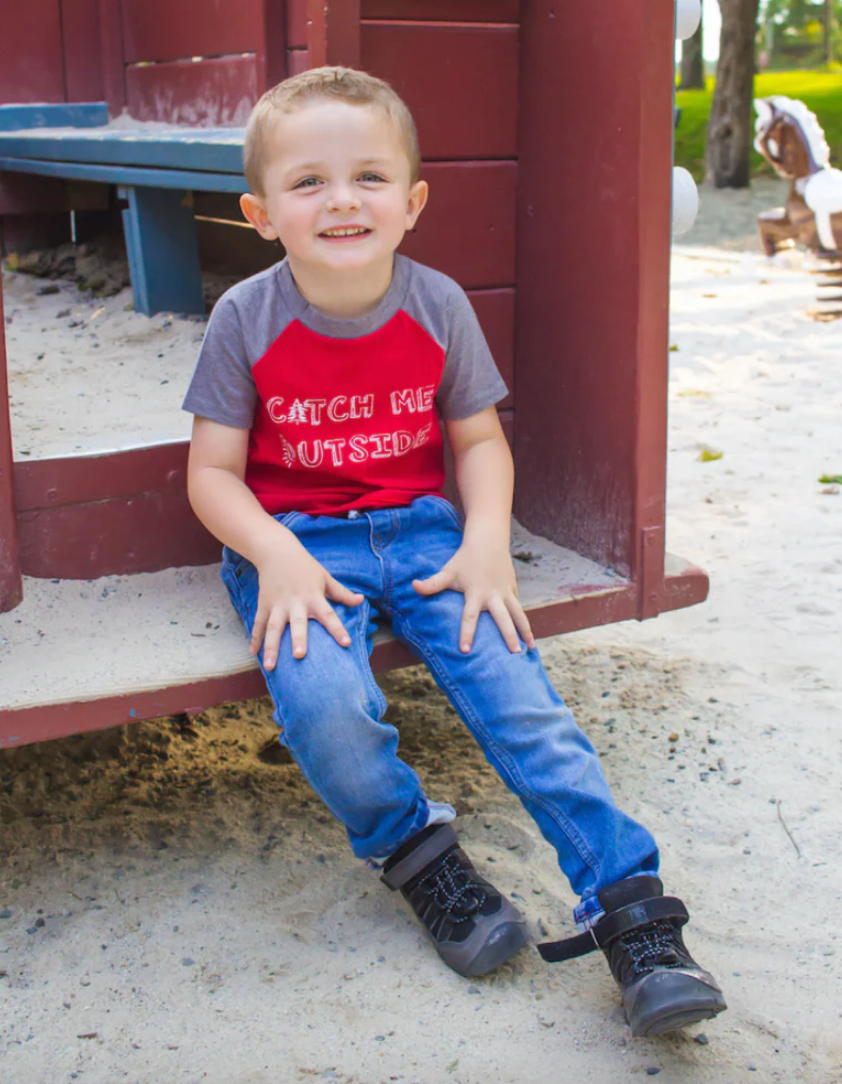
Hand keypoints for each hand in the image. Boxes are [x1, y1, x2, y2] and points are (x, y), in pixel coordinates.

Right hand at [251, 543, 362, 668]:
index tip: (346, 643)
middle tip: (300, 656)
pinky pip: (258, 623)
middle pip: (297, 623)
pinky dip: (255, 638)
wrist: (277, 551)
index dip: (338, 629)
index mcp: (313, 597)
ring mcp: (277, 604)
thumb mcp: (326, 577)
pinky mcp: (264, 604)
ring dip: (271, 647)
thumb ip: (342, 593)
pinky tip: (253, 653)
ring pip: (273, 628)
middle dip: (298, 639)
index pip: (329, 615)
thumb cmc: (305, 567)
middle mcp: (295, 603)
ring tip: (271, 667)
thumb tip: (361, 600)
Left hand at [412, 541, 534, 654]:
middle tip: (514, 653)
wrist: (488, 541)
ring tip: (530, 648)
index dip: (466, 633)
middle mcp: (493, 595)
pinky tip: (526, 634)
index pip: (469, 617)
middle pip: (503, 619)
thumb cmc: (464, 559)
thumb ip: (432, 583)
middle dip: (509, 636)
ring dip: (525, 631)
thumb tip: (413, 586)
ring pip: (518, 614)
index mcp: (475, 593)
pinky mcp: (513, 588)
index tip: (464, 650)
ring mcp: (506, 592)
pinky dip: (523, 620)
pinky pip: (518, 606)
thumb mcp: (448, 572)